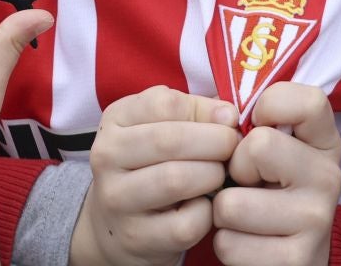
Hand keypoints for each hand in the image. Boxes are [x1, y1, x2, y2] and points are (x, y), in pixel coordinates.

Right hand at [71, 87, 240, 265]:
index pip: (164, 103)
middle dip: (216, 142)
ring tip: (219, 176)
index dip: (206, 110)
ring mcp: (117, 199)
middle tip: (233, 149)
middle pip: (170, 141)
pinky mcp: (135, 237)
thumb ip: (195, 112)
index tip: (229, 121)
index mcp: (115, 120)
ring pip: (175, 180)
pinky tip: (204, 206)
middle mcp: (107, 156)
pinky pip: (185, 224)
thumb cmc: (151, 165)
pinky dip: (206, 214)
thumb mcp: (162, 127)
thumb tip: (229, 114)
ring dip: (211, 175)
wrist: (116, 225)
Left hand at [212, 83, 340, 265]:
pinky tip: (247, 242)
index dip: (269, 106)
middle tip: (246, 182)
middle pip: (258, 146)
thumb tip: (219, 110)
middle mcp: (328, 178)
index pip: (306, 101)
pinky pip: (229, 243)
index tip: (258, 125)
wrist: (290, 256)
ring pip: (232, 204)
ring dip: (223, 211)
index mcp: (325, 142)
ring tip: (244, 214)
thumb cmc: (268, 189)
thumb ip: (253, 119)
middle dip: (234, 167)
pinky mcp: (295, 261)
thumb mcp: (273, 148)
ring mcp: (316, 222)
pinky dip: (227, 244)